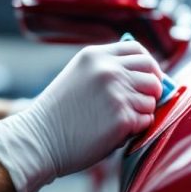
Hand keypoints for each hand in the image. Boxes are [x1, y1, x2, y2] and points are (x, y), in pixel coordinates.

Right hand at [0, 40, 161, 191]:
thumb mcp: (79, 76)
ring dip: (142, 112)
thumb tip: (149, 75)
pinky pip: (146, 121)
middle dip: (150, 89)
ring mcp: (117, 93)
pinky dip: (137, 128)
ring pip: (151, 99)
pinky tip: (116, 132)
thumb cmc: (59, 114)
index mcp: (96, 56)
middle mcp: (108, 70)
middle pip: (152, 73)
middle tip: (138, 104)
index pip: (137, 50)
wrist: (38, 141)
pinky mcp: (123, 118)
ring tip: (118, 120)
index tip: (148, 78)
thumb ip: (108, 70)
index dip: (148, 65)